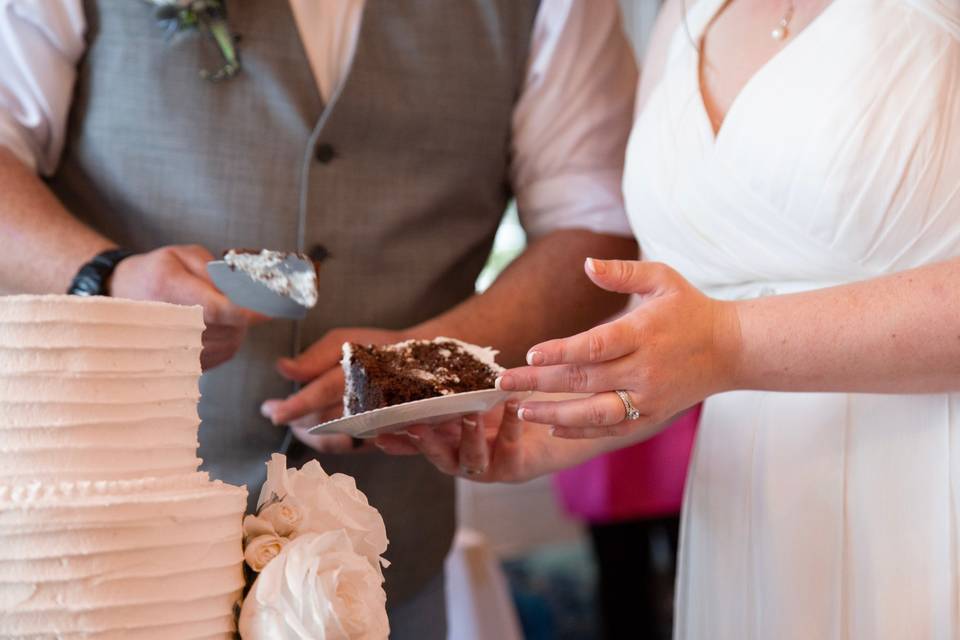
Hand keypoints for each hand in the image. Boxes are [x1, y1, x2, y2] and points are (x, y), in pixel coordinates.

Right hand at [109, 245, 265, 369]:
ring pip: (233, 338)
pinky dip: (228, 334)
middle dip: (245, 309)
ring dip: (236, 323)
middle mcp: (174, 324)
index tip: (275, 307)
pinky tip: (210, 323)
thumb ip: (215, 271)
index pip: (220, 309)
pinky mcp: (189, 363)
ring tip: (211, 307)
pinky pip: (227, 349)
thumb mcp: (180, 256)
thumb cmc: (153, 273)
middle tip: (233, 294)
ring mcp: (180, 348)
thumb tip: (246, 291)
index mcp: (171, 290)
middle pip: (232, 325)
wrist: (119, 299)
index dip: (250, 310)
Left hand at [260, 327, 411, 453]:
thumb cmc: (377, 347)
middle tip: (272, 411)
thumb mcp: (344, 341)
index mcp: (363, 372)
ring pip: (333, 439)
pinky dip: (323, 441)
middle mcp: (372, 401)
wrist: (422, 365)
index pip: (323, 391)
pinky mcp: (382, 437)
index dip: (296, 405)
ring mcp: (378, 423)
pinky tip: (310, 431)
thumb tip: (282, 368)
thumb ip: (314, 357)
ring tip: (289, 421)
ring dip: (305, 433)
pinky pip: (345, 447)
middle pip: (324, 420)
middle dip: (294, 419)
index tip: (270, 410)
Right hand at [374, 401, 558, 483]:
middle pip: (439, 457)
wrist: (547, 431)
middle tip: (416, 427)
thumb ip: (449, 397)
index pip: (416, 445)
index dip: (397, 442)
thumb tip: (421, 371)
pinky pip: (510, 445)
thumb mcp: (473, 402)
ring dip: (470, 435)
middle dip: (427, 443)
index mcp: (448, 444)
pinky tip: (513, 401)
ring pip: (473, 457)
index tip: (377, 433)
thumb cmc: (503, 413)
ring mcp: (487, 468)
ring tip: (471, 413)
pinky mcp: (514, 467)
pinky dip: (511, 421)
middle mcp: (462, 460)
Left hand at [497, 259, 740, 437]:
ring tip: (520, 410)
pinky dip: (581, 432)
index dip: (562, 352)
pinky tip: (552, 428)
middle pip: (585, 380)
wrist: (732, 350)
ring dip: (554, 414)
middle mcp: (646, 370)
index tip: (531, 354)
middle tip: (503, 382)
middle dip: (540, 383)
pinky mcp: (652, 417)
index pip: (596, 346)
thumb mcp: (662, 278)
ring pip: (595, 413)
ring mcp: (649, 398)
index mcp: (644, 333)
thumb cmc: (689, 309)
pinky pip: (611, 429)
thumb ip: (622, 272)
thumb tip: (586, 262)